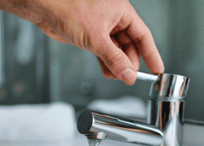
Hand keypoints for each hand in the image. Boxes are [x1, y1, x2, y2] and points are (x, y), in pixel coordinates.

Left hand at [32, 0, 163, 84]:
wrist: (46, 9)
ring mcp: (101, 27)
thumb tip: (128, 74)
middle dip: (129, 62)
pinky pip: (103, 51)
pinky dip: (106, 62)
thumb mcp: (96, 38)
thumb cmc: (69, 9)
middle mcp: (113, 18)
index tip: (157, 68)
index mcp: (121, 11)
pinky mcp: (89, 35)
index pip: (143, 35)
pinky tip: (108, 72)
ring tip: (117, 77)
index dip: (151, 53)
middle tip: (128, 77)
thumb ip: (114, 59)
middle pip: (129, 44)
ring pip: (116, 50)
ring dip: (117, 65)